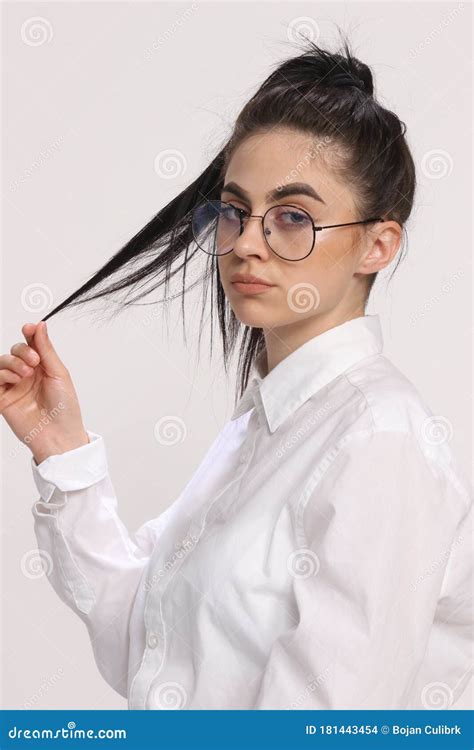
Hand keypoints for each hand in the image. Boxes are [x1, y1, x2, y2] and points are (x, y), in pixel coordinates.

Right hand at [0, 321, 89, 463]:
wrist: (59, 434)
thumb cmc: (65, 407)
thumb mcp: (58, 373)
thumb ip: (46, 349)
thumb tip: (40, 325)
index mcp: (42, 367)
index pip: (31, 344)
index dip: (28, 333)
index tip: (29, 328)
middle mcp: (27, 375)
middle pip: (14, 351)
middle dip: (22, 351)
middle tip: (34, 362)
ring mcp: (14, 386)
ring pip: (2, 362)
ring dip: (12, 362)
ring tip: (26, 373)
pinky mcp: (3, 399)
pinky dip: (2, 375)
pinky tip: (15, 380)